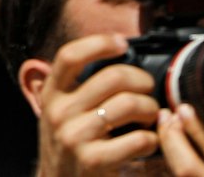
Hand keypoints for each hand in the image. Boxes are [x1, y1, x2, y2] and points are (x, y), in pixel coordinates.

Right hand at [34, 33, 162, 176]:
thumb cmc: (70, 145)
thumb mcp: (62, 112)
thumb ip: (79, 88)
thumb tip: (116, 57)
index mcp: (51, 94)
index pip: (69, 56)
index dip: (98, 43)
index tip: (122, 43)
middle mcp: (58, 112)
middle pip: (111, 77)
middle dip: (141, 80)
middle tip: (149, 89)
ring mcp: (74, 136)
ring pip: (128, 104)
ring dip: (151, 109)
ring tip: (152, 117)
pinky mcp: (93, 161)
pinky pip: (138, 139)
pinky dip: (152, 140)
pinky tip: (148, 143)